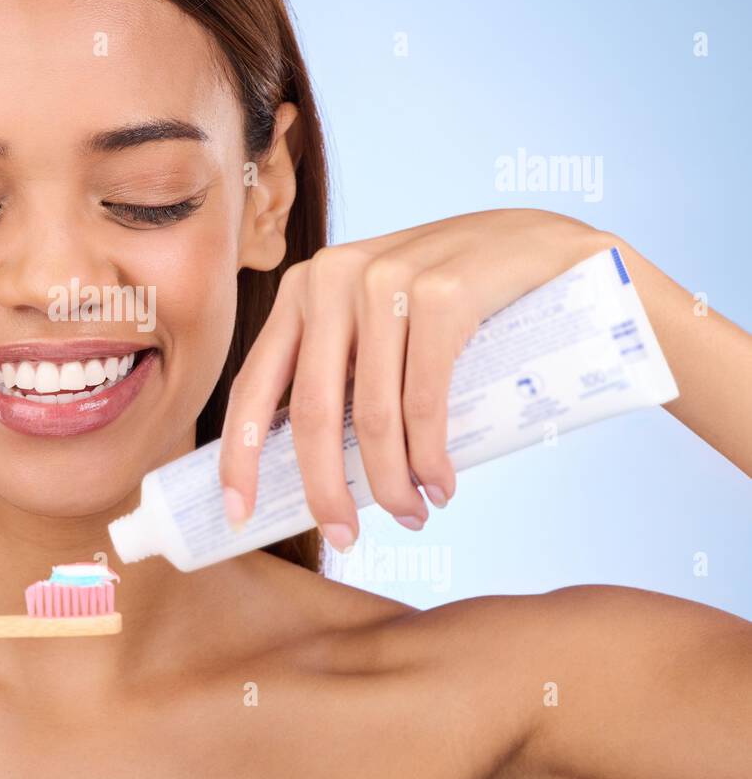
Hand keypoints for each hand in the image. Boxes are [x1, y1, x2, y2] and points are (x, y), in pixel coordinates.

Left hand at [219, 208, 611, 551]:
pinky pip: (422, 402)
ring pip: (371, 415)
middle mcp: (332, 279)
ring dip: (390, 483)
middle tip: (345, 536)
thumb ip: (344, 366)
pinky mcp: (442, 294)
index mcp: (304, 290)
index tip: (237, 513)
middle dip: (324, 489)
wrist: (541, 242)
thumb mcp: (379, 318)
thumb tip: (314, 466)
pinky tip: (440, 485)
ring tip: (412, 514)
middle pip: (311, 412)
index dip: (240, 455)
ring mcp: (384, 281)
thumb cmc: (452, 294)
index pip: (254, 383)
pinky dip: (429, 458)